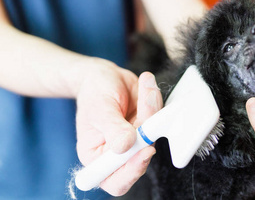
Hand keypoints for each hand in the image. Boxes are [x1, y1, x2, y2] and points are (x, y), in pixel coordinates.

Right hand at [75, 59, 162, 195]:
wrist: (103, 76)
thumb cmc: (93, 92)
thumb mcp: (99, 109)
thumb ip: (112, 128)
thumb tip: (124, 146)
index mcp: (97, 157)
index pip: (115, 180)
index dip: (131, 171)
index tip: (145, 151)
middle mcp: (118, 152)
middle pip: (140, 157)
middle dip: (147, 131)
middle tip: (147, 104)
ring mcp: (135, 139)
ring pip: (153, 134)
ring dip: (152, 109)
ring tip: (143, 87)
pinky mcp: (147, 125)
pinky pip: (159, 118)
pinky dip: (155, 100)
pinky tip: (146, 86)